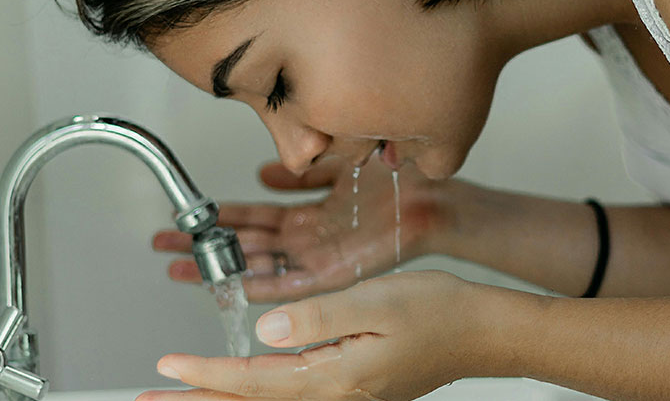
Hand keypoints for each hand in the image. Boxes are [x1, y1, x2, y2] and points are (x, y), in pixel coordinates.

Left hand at [137, 271, 528, 400]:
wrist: (477, 330)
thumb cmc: (436, 311)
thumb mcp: (376, 303)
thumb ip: (319, 318)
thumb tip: (266, 331)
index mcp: (335, 378)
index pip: (254, 383)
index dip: (205, 378)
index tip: (167, 371)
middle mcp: (335, 396)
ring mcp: (343, 396)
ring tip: (186, 398)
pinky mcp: (351, 387)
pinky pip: (290, 397)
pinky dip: (255, 394)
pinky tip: (244, 387)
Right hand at [153, 155, 457, 301]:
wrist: (431, 198)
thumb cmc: (393, 181)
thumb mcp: (336, 166)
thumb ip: (300, 172)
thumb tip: (263, 171)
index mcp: (308, 214)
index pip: (253, 217)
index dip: (218, 218)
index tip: (187, 217)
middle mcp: (307, 238)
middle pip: (246, 244)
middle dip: (206, 245)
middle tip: (165, 246)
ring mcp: (318, 257)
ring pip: (260, 265)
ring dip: (222, 267)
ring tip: (183, 268)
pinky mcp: (335, 273)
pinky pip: (292, 284)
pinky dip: (263, 286)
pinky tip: (233, 287)